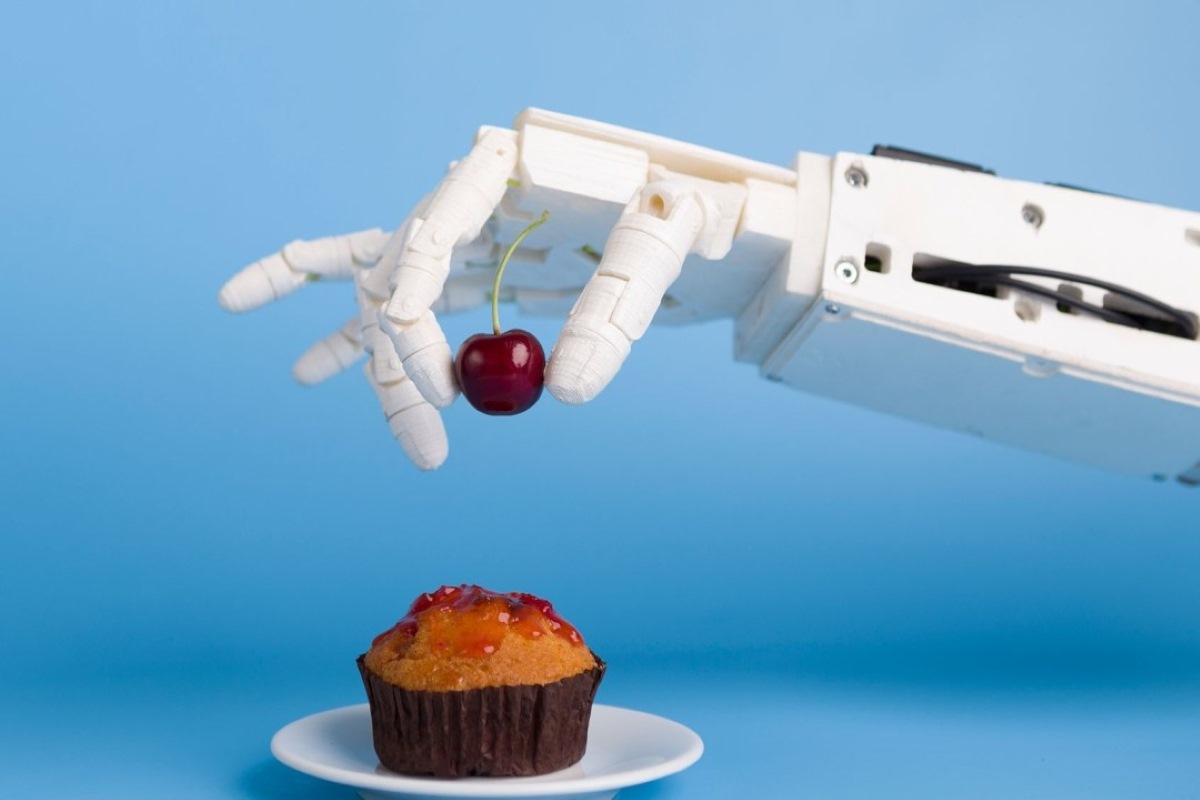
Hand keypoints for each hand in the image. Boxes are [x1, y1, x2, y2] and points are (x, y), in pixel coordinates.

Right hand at [220, 110, 795, 468]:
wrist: (694, 217)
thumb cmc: (685, 211)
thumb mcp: (665, 242)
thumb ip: (615, 311)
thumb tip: (565, 392)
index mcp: (510, 167)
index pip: (438, 225)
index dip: (416, 292)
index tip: (429, 372)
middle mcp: (470, 198)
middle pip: (403, 273)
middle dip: (401, 358)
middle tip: (433, 442)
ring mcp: (460, 233)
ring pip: (389, 295)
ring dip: (365, 355)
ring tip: (305, 378)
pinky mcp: (467, 269)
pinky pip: (389, 293)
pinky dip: (333, 314)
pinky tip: (281, 339)